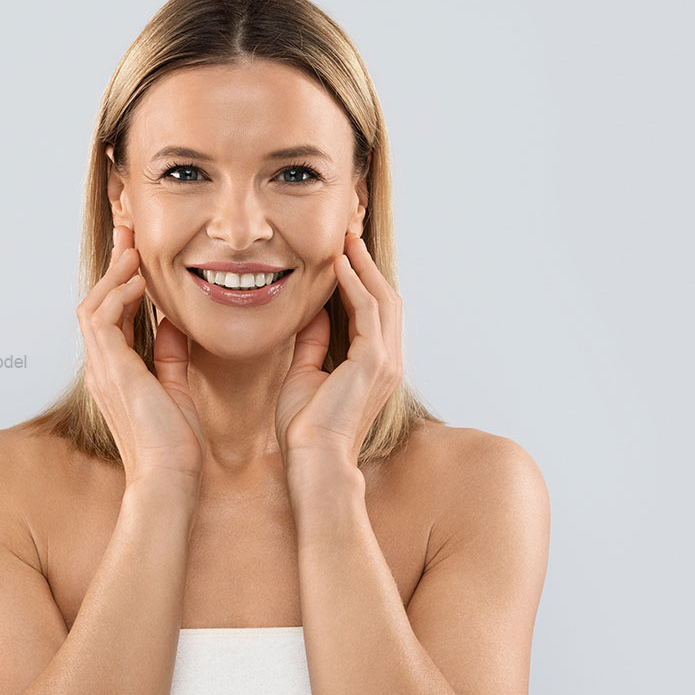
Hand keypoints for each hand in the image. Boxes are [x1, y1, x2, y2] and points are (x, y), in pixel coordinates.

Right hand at [76, 225, 205, 493]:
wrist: (170, 479)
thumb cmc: (176, 446)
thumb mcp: (175, 387)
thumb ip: (170, 355)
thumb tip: (174, 323)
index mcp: (115, 374)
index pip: (111, 316)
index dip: (121, 283)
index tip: (136, 255)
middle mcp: (102, 369)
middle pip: (96, 303)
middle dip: (112, 267)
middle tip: (128, 235)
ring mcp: (101, 370)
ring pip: (93, 306)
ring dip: (113, 275)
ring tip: (134, 249)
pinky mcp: (111, 370)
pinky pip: (101, 318)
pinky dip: (117, 294)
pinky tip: (137, 279)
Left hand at [274, 232, 403, 472]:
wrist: (313, 458)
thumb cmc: (306, 427)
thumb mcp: (305, 373)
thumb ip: (313, 342)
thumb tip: (313, 312)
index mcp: (376, 366)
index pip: (375, 313)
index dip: (362, 281)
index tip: (344, 255)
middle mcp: (389, 361)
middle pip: (387, 299)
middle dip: (368, 265)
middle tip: (348, 236)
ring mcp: (386, 361)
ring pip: (383, 299)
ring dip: (364, 266)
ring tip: (346, 241)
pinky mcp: (375, 361)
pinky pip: (369, 311)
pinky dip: (355, 284)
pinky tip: (339, 266)